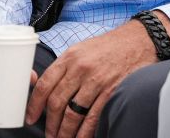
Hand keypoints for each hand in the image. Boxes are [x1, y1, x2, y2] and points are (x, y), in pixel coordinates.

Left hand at [26, 17, 169, 137]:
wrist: (139, 40)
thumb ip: (63, 67)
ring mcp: (97, 81)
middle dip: (50, 124)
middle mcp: (81, 68)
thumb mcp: (81, 49)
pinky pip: (93, 117)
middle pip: (57, 102)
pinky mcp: (112, 91)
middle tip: (48, 134)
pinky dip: (85, 132)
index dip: (34, 105)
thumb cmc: (108, 47)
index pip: (44, 84)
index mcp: (69, 57)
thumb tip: (45, 89)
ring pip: (73, 114)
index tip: (31, 118)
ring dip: (65, 132)